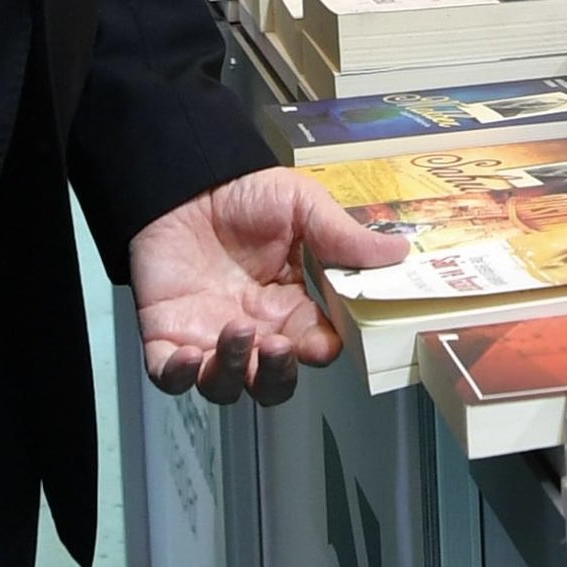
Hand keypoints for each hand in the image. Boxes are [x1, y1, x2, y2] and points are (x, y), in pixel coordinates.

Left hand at [130, 172, 406, 404]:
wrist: (184, 180)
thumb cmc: (246, 194)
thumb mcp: (302, 205)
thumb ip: (343, 236)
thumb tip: (400, 252)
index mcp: (291, 307)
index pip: (314, 347)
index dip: (320, 352)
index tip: (323, 342)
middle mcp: (255, 330)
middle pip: (272, 382)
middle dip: (275, 375)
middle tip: (276, 346)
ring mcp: (209, 337)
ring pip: (225, 387)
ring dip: (231, 372)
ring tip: (236, 330)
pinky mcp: (166, 335)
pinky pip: (170, 377)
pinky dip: (178, 377)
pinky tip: (188, 357)